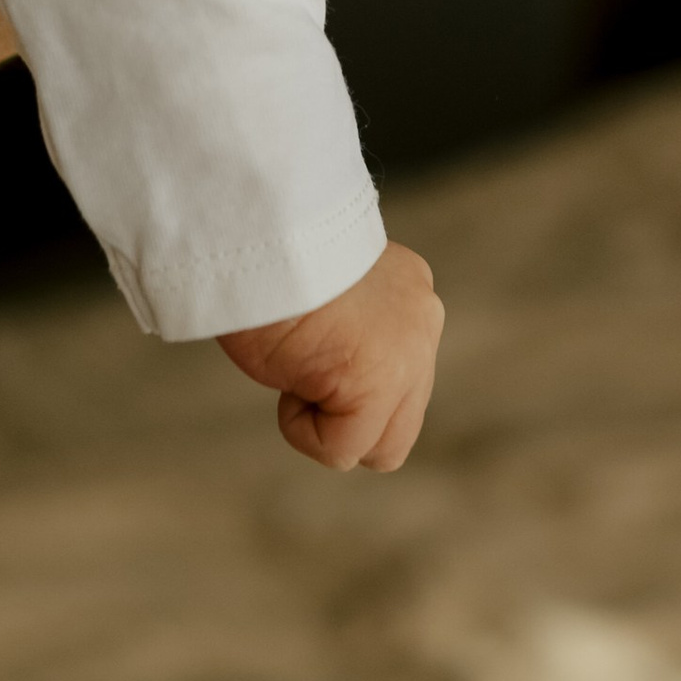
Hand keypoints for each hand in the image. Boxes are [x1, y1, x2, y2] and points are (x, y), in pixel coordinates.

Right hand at [217, 240, 443, 471]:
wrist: (257, 231)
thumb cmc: (267, 251)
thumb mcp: (329, 286)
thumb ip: (356, 324)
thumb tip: (336, 369)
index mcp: (410, 290)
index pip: (400, 372)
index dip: (346, 379)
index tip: (310, 339)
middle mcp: (422, 320)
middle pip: (401, 422)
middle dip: (351, 416)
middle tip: (304, 365)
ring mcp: (409, 356)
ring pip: (382, 447)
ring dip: (330, 425)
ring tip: (298, 367)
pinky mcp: (378, 384)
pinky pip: (341, 449)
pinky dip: (300, 427)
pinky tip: (289, 372)